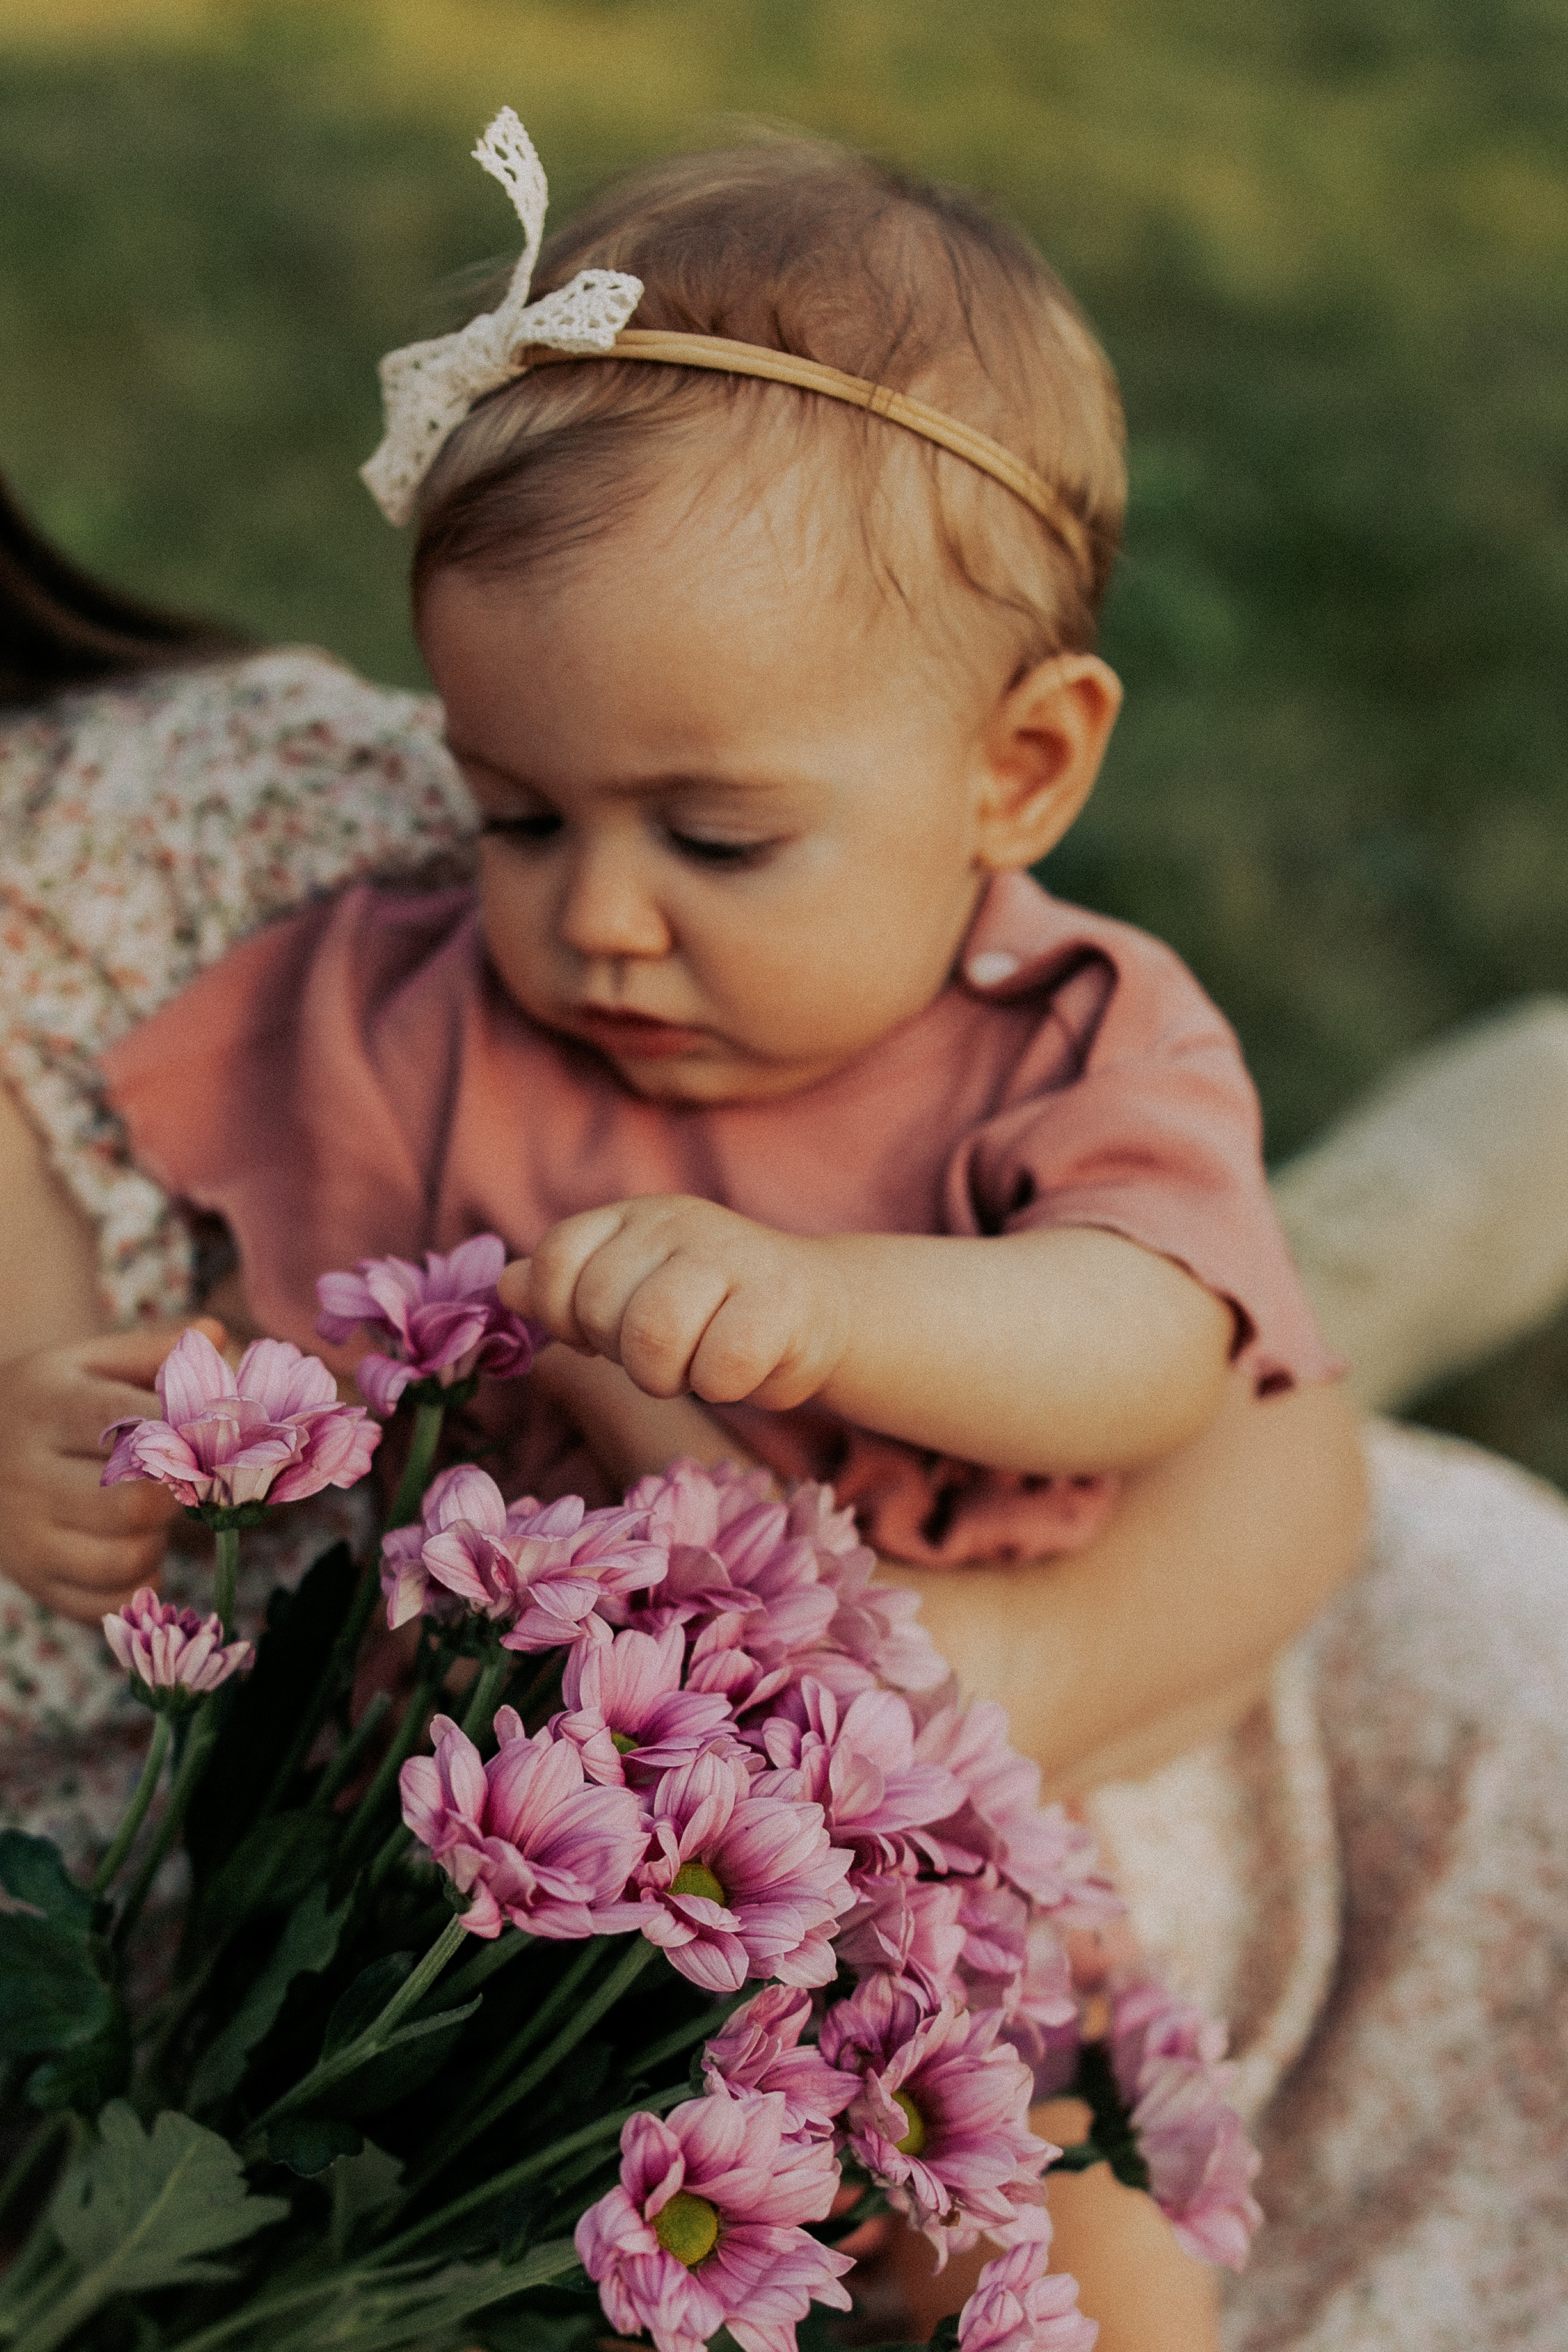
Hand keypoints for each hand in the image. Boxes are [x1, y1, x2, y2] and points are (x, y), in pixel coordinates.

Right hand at [0, 1319, 224, 1624]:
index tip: (217, 1434)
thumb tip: (216, 1335)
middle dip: (179, 1494)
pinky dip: (138, 1580)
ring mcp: (23, 1537)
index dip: (183, 1433)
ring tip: (154, 1510)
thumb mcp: (96, 1360)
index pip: (122, 1424)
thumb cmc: (65, 1396)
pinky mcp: (34, 1583)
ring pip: (123, 1557)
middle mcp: (22, 1474)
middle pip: (132, 1503)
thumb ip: (158, 1351)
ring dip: (160, 1537)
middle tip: (187, 1478)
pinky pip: (107, 1601)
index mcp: (44, 1405)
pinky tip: (136, 1547)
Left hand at [501, 1196, 849, 1410]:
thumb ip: (565, 1290)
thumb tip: (507, 1285)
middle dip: (625, 1354)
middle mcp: (676, 1222)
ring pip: (653, 1334)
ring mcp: (731, 1254)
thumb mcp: (629, 1293)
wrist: (818, 1308)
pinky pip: (721, 1365)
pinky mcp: (782, 1298)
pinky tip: (742, 1368)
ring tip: (698, 1363)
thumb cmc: (709, 1312)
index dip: (565, 1316)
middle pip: (600, 1305)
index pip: (555, 1260)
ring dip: (670, 1374)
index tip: (601, 1336)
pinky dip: (724, 1385)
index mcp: (631, 1218)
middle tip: (668, 1352)